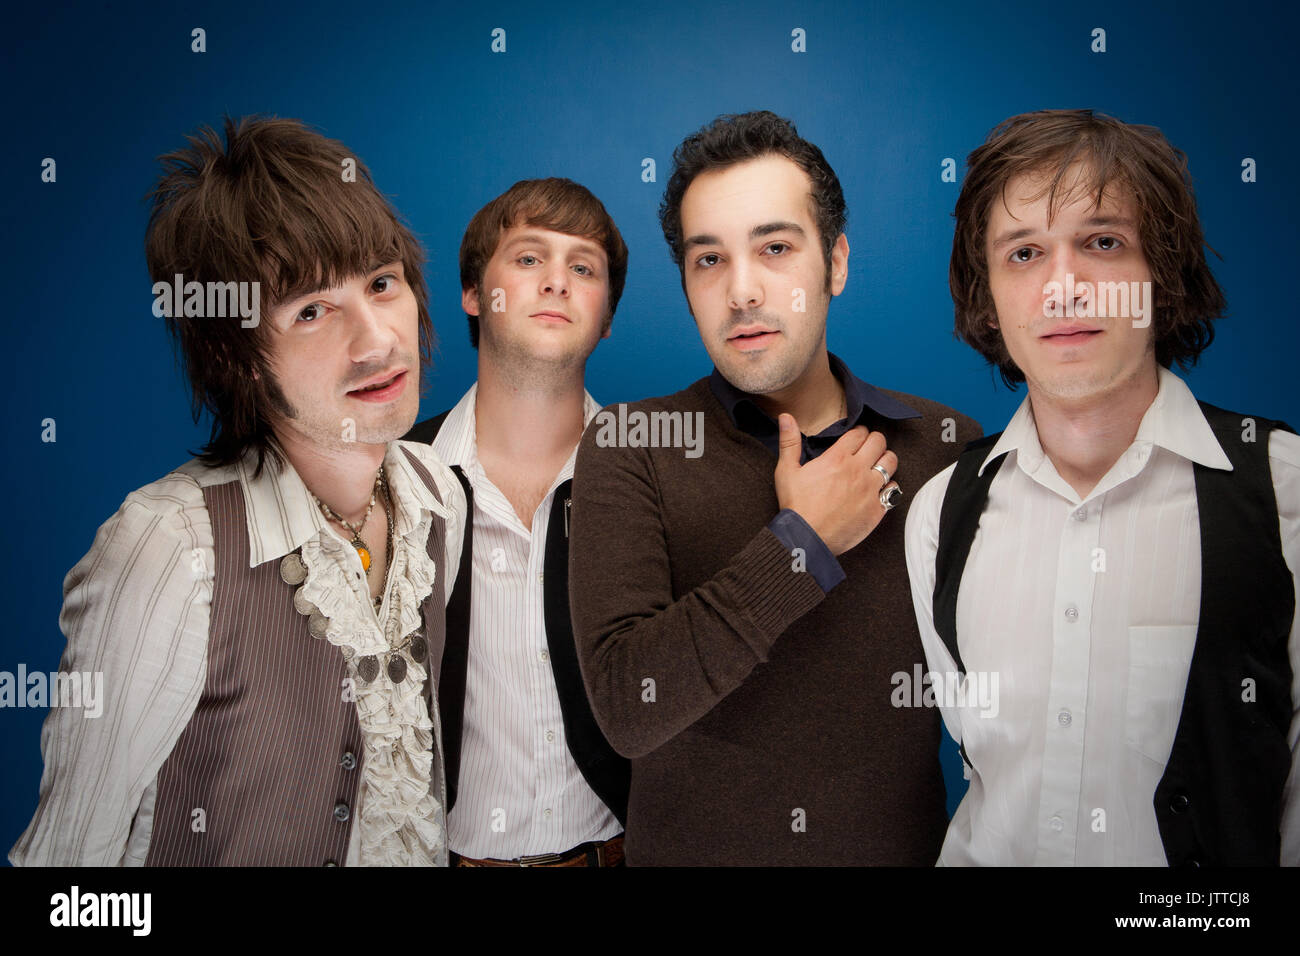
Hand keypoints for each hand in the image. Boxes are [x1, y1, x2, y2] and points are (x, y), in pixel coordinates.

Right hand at [773, 413, 898, 555]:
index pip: (859, 433)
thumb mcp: (786, 471)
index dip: (858, 433)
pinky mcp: (877, 508)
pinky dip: (888, 487)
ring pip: (891, 462)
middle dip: (874, 442)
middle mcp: (858, 470)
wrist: (807, 538)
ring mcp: (870, 489)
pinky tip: (878, 489)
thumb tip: (786, 417)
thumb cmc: (796, 505)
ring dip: (885, 460)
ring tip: (876, 465)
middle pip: (879, 442)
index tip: (855, 439)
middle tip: (867, 449)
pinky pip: (894, 489)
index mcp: (837, 458)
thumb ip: (790, 442)